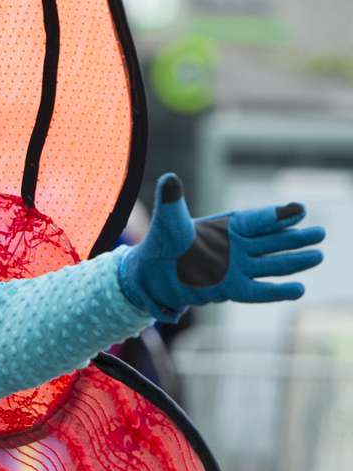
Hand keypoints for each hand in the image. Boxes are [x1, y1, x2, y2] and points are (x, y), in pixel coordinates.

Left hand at [119, 173, 324, 320]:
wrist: (151, 274)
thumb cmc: (162, 242)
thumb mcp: (168, 221)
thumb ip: (172, 202)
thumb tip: (168, 179)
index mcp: (226, 226)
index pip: (256, 220)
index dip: (276, 216)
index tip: (298, 210)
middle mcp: (236, 246)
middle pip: (272, 241)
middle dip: (295, 238)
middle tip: (320, 233)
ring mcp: (235, 268)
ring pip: (272, 264)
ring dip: (294, 261)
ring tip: (318, 255)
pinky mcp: (230, 289)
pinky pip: (259, 290)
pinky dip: (278, 291)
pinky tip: (299, 289)